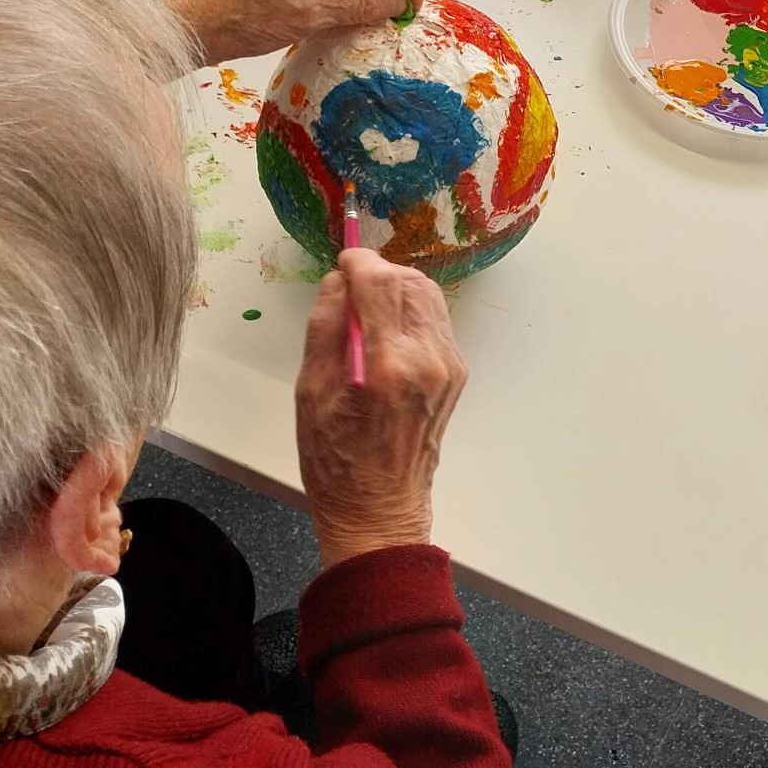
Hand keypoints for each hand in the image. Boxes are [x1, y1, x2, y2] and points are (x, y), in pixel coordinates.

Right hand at [295, 249, 467, 568]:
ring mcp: (449, 367)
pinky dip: (413, 310)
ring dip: (398, 287)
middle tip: (350, 282)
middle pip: (410, 283)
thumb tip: (336, 282)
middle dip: (379, 272)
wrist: (381, 505)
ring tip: (366, 302)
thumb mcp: (310, 391)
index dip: (359, 263)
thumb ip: (325, 328)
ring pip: (430, 297)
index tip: (342, 262)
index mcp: (387, 364)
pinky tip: (387, 326)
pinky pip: (437, 322)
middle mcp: (428, 359)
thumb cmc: (335, 458)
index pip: (380, 284)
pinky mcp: (457, 374)